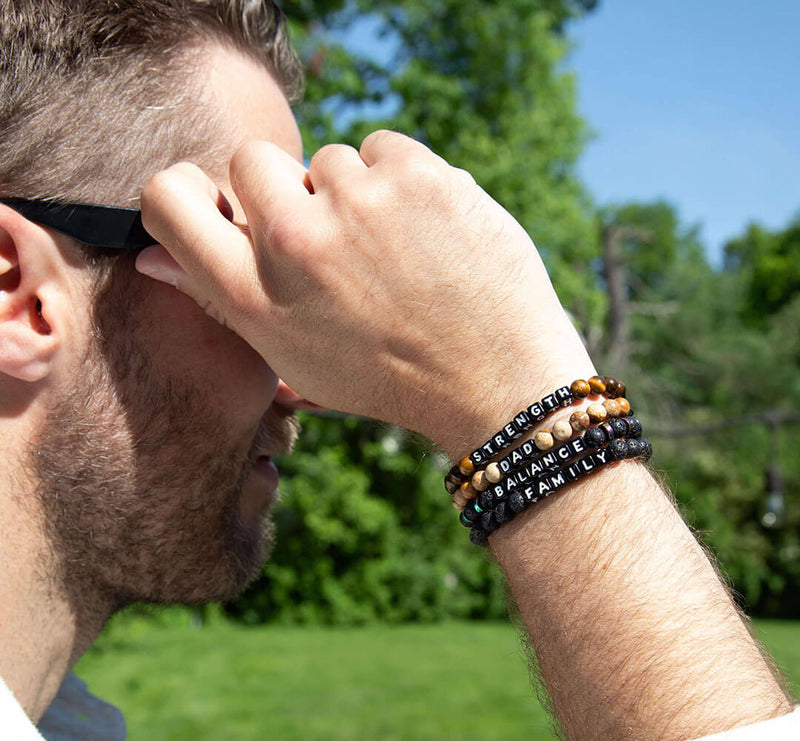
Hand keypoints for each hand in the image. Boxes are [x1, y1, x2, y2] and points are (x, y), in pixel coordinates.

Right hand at [137, 131, 593, 455]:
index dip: (192, 192)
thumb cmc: (390, 376)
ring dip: (355, 194)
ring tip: (395, 253)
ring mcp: (355, 200)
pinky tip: (427, 232)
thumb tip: (153, 256)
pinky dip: (402, 181)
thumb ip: (222, 300)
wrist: (496, 379)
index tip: (224, 204)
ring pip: (330, 159)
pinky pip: (383, 148)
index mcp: (254, 297)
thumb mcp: (293, 360)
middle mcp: (292, 242)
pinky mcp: (415, 172)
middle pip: (249, 159)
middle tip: (331, 236)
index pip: (168, 199)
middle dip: (285, 188)